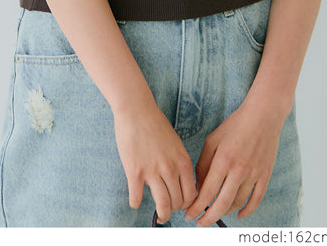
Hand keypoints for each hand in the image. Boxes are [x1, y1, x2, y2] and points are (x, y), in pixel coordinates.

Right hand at [113, 99, 196, 223]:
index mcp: (183, 161)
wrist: (136, 110)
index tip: (181, 205)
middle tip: (169, 209)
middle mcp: (170, 169)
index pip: (191, 194)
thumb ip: (179, 162)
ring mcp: (153, 171)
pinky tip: (135, 200)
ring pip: (163, 205)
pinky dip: (136, 203)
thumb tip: (180, 181)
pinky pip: (137, 198)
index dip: (187, 204)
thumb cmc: (155, 123)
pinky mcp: (135, 172)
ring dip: (162, 214)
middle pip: (178, 202)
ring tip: (160, 215)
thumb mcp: (175, 143)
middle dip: (175, 209)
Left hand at [184, 99, 285, 225]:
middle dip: (208, 217)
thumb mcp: (213, 140)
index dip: (196, 207)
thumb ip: (204, 163)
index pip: (207, 192)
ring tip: (214, 214)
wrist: (262, 117)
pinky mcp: (264, 176)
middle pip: (222, 204)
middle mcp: (239, 171)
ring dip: (224, 213)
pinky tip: (239, 214)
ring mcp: (253, 175)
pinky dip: (247, 211)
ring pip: (237, 203)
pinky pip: (256, 200)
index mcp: (223, 160)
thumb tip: (199, 185)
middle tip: (199, 223)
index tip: (189, 214)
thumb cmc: (235, 125)